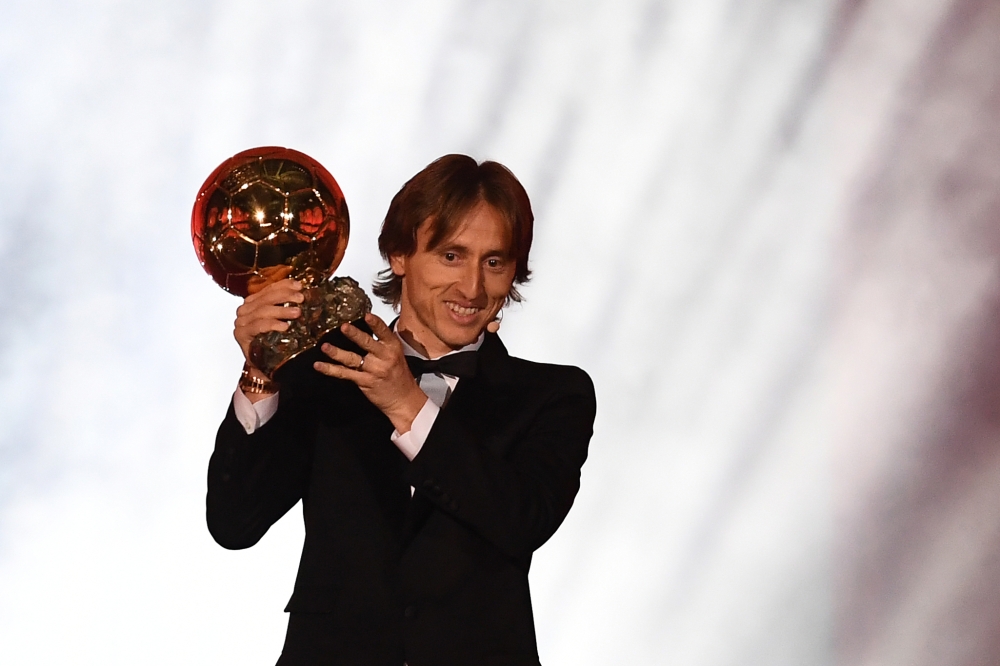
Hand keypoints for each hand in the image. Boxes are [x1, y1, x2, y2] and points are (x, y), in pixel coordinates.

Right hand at [233, 277, 302, 362]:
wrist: (263, 365)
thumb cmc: (272, 342)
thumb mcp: (281, 320)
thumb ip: (286, 306)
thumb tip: (303, 293)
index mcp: (254, 302)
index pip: (269, 289)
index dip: (284, 285)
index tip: (299, 286)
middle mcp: (245, 310)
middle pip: (266, 298)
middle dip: (285, 296)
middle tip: (301, 299)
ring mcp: (241, 322)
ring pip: (262, 311)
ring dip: (282, 310)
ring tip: (297, 312)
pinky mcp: (241, 334)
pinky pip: (257, 326)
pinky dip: (272, 325)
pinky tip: (285, 327)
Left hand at [313, 313, 426, 433]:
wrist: (403, 399)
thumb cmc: (400, 376)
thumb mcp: (397, 355)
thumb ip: (383, 342)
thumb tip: (370, 326)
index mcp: (393, 348)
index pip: (384, 333)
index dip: (376, 324)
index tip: (367, 316)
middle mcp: (384, 358)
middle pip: (367, 344)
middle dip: (355, 334)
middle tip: (344, 326)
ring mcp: (373, 370)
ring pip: (352, 359)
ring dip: (337, 353)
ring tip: (325, 347)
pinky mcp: (364, 381)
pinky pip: (345, 373)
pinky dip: (330, 369)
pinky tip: (319, 365)